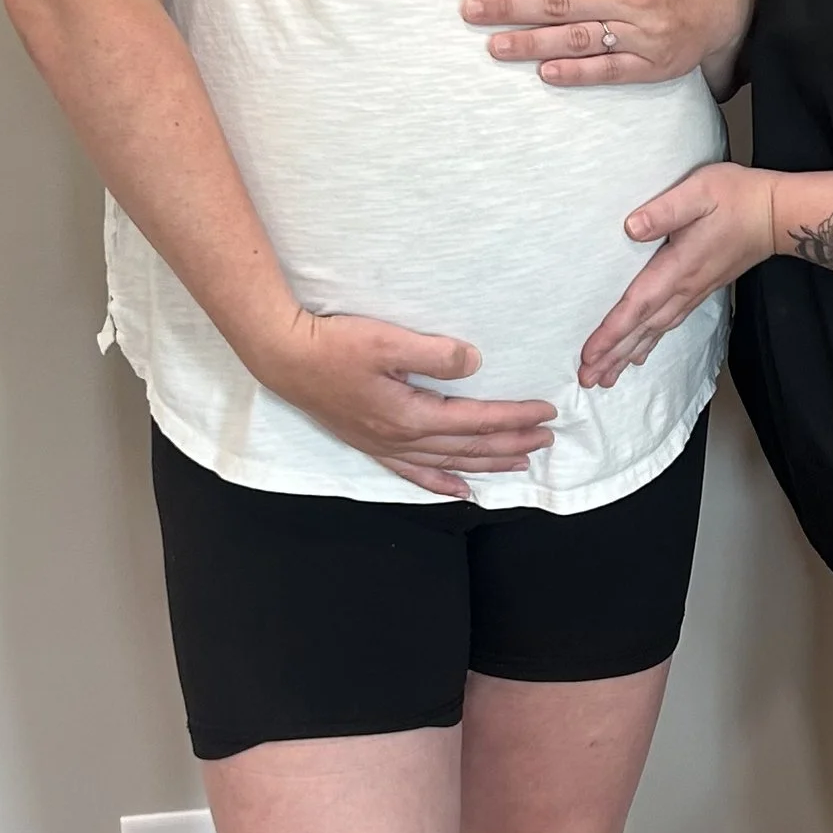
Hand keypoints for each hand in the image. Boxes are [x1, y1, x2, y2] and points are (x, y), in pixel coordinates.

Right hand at [246, 309, 555, 499]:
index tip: (546, 412)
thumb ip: (436, 355)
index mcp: (412, 416)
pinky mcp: (371, 444)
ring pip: (449, 464)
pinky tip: (460, 492)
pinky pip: (415, 474)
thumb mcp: (388, 341)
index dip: (515, 418)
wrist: (285, 358)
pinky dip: (442, 485)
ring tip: (521, 465)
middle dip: (512, 445)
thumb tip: (476, 364)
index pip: (477, 421)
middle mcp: (403, 440)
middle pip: (470, 448)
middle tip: (547, 439)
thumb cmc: (334, 345)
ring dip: (487, 465)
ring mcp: (386, 447)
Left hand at [463, 0, 755, 86]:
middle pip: (560, 5)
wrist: (727, 4)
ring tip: (496, 46)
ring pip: (580, 39)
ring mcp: (642, 35)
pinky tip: (546, 73)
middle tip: (471, 13)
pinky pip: (610, 71)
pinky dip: (578, 72)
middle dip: (511, 9)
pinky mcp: (653, 66)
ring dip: (534, 43)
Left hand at [579, 164, 778, 388]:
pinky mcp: (700, 290)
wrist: (778, 215)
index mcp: (679, 266)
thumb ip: (664, 210)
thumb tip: (631, 228)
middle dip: (613, 356)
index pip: (639, 305)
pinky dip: (649, 343)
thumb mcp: (699, 192)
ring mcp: (694, 291)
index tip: (590, 354)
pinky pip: (669, 324)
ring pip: (655, 331)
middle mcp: (685, 287)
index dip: (613, 331)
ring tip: (605, 377)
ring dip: (628, 355)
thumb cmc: (737, 198)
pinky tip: (638, 355)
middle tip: (587, 379)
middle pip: (643, 328)